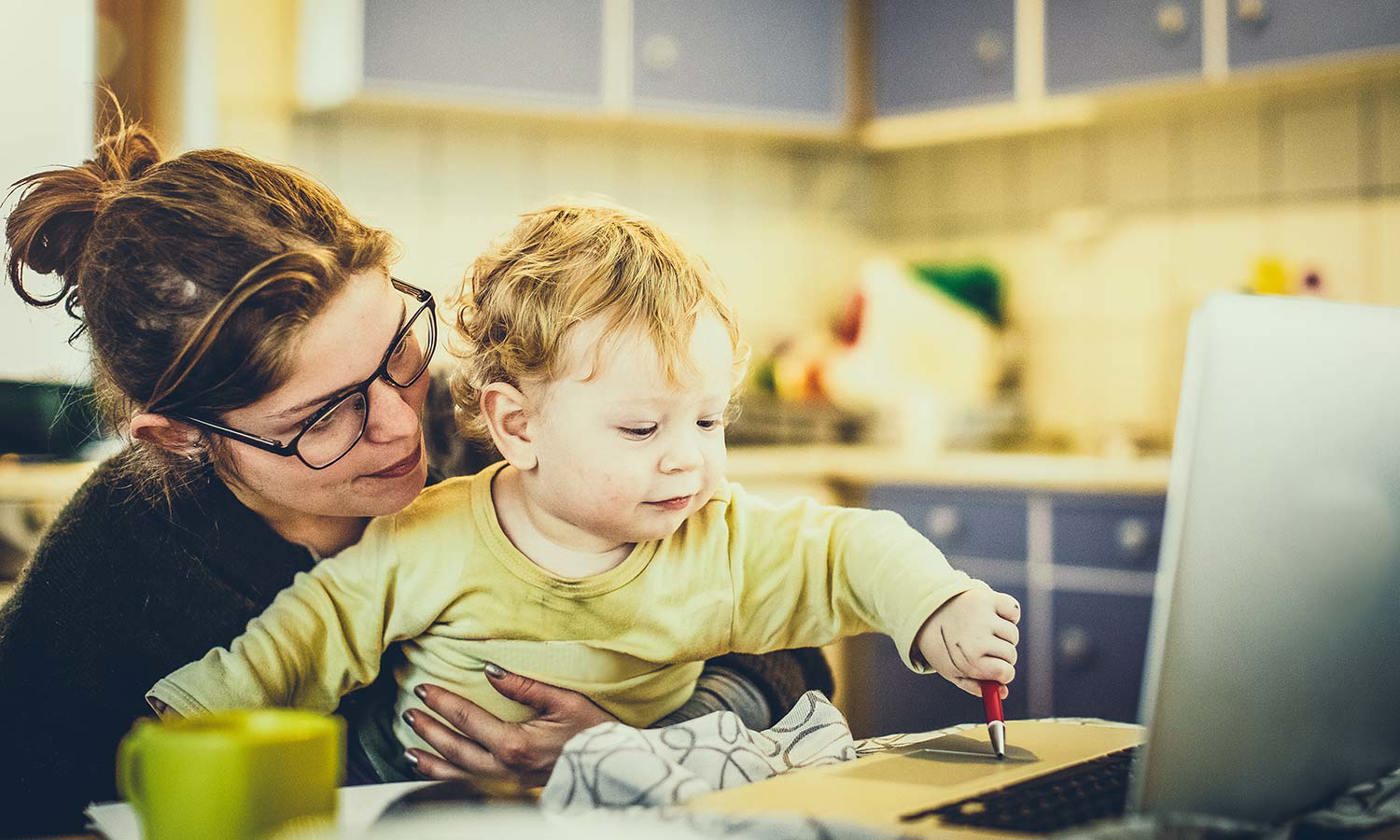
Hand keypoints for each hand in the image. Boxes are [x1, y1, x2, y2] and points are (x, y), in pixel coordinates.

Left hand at [402, 664, 616, 787]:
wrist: (615, 766)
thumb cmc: (593, 729)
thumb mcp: (563, 700)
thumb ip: (524, 686)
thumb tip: (489, 669)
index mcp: (515, 744)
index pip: (468, 720)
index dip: (443, 703)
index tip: (423, 689)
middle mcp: (506, 768)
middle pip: (455, 749)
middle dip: (429, 730)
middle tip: (409, 711)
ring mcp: (508, 783)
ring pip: (458, 775)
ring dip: (431, 761)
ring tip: (408, 750)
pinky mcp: (514, 788)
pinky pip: (472, 785)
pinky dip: (449, 779)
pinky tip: (438, 771)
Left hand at [914, 587, 1020, 697]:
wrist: (924, 612)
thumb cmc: (942, 646)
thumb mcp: (952, 671)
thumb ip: (976, 686)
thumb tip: (1004, 693)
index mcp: (969, 661)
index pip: (1006, 673)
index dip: (1003, 673)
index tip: (998, 669)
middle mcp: (978, 639)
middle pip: (1011, 655)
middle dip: (1002, 655)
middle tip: (986, 649)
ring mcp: (983, 617)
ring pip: (1013, 634)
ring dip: (1004, 635)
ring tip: (984, 631)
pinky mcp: (986, 598)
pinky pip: (1013, 610)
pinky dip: (1009, 613)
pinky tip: (993, 616)